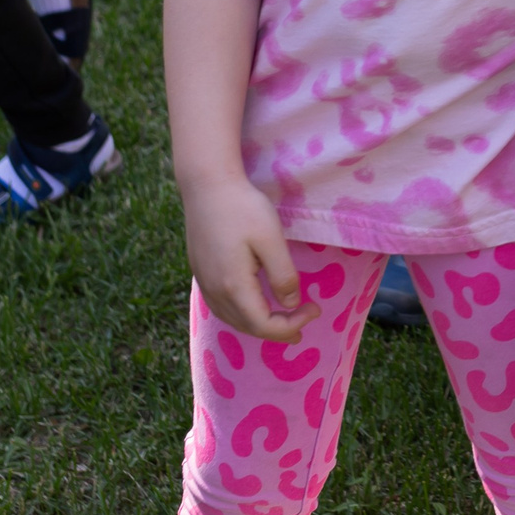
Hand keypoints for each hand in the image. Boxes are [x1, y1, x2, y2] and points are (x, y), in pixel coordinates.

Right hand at [182, 175, 306, 341]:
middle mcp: (215, 291)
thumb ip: (283, 276)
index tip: (315, 308)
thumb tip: (291, 304)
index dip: (291, 325)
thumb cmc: (242, 207)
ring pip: (232, 319)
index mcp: (234, 286)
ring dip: (259, 325)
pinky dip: (242, 314)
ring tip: (282, 322)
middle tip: (305, 321)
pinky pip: (221, 307)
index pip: (264, 325)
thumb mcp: (271, 239)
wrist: (206, 184)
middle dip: (278, 330)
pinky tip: (253, 306)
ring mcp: (204, 282)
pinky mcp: (200, 272)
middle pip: (247, 326)